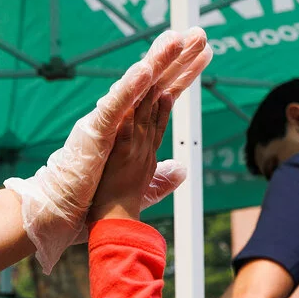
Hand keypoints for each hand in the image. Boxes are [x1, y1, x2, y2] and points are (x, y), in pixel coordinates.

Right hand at [4, 28, 209, 271]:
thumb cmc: (96, 200)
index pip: (166, 97)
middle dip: (180, 58)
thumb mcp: (139, 187)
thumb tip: (182, 168)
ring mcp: (109, 125)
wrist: (65, 215)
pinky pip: (116, 107)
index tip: (204, 53)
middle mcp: (124, 122)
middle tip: (200, 32)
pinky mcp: (96, 133)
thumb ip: (160, 176)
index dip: (185, 74)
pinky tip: (144, 70)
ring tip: (175, 38)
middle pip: (157, 84)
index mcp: (135, 132)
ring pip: (138, 88)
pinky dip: (129, 89)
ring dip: (157, 62)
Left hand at [90, 90, 171, 220]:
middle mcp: (144, 151)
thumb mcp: (147, 189)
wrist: (117, 223)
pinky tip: (132, 98)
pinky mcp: (121, 154)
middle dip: (164, 90)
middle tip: (170, 78)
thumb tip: (182, 170)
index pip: (158, 126)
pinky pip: (126, 129)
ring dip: (150, 94)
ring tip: (155, 74)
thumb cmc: (124, 209)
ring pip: (144, 117)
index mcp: (148, 157)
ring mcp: (134, 151)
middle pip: (156, 115)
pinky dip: (130, 113)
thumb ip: (163, 178)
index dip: (163, 107)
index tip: (168, 90)